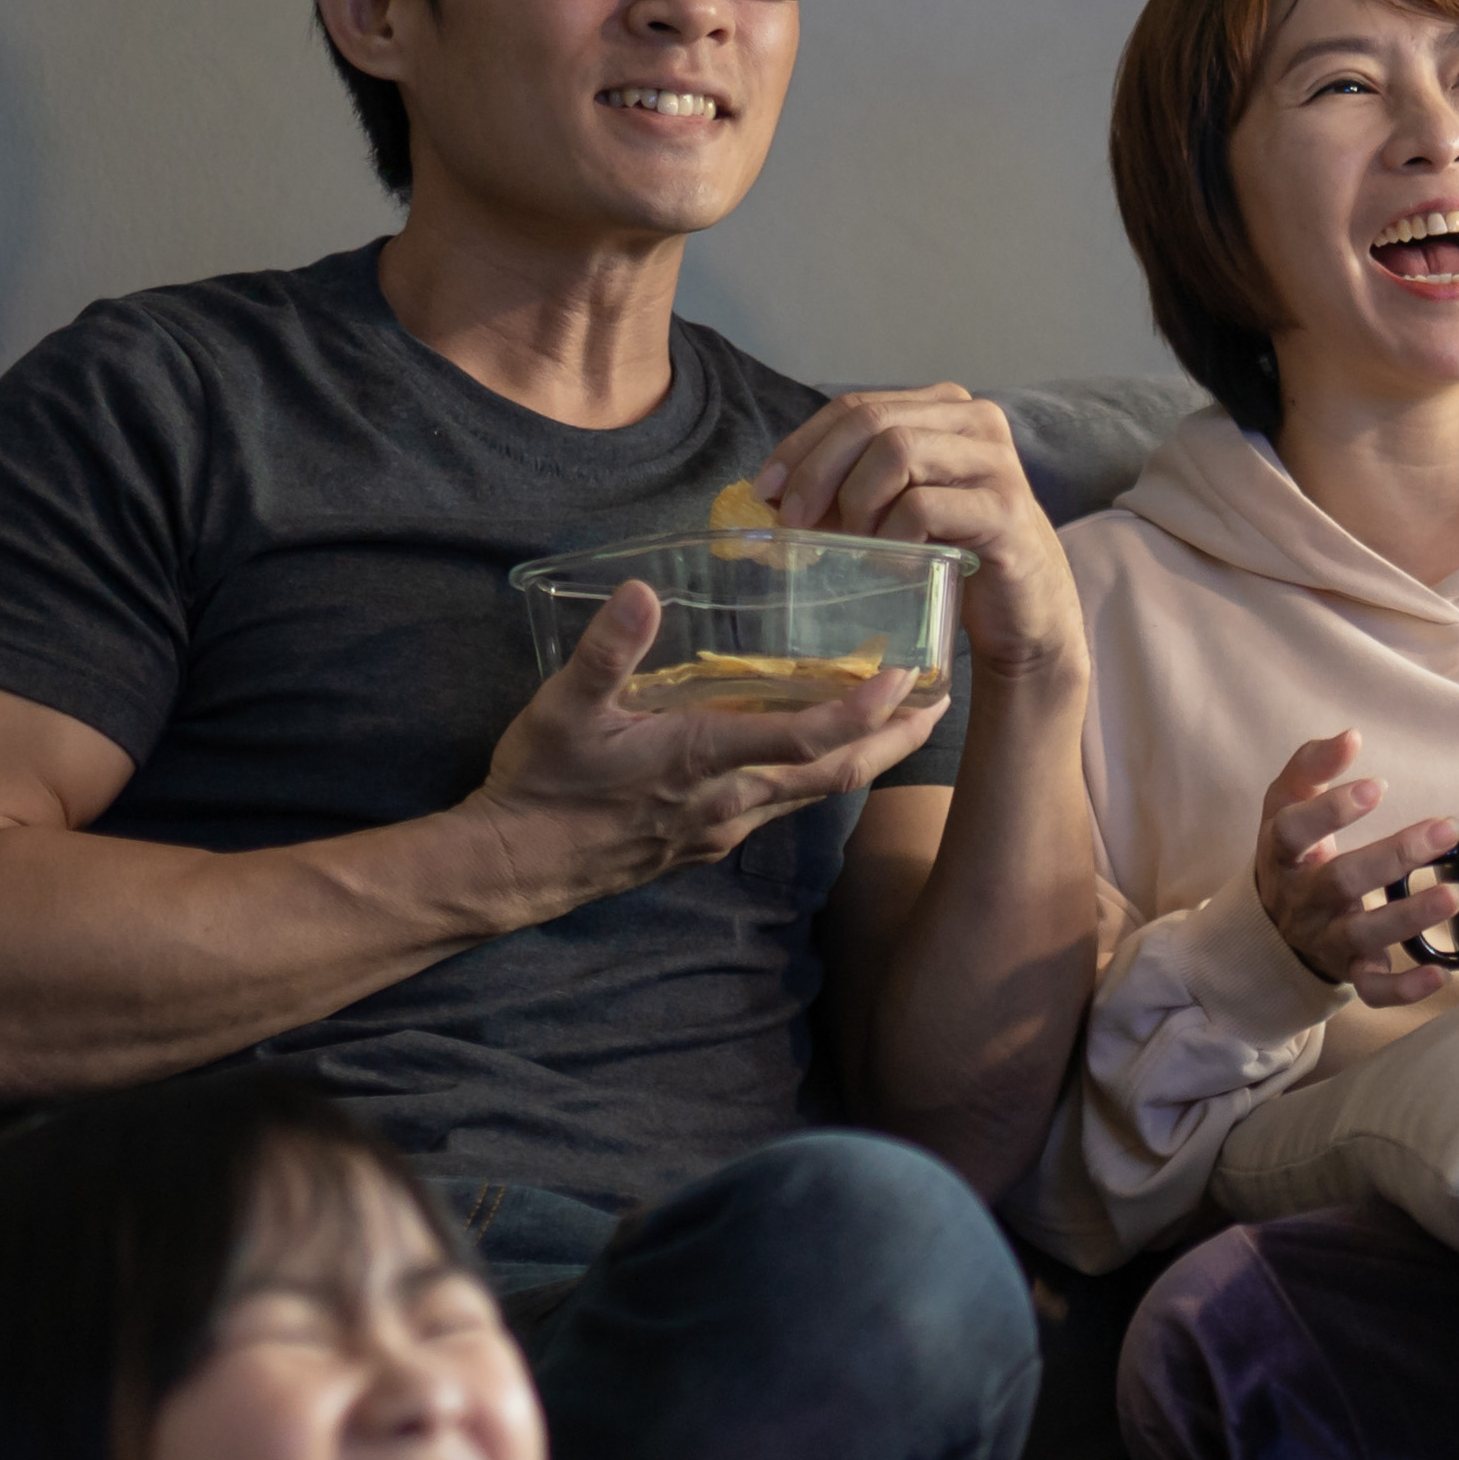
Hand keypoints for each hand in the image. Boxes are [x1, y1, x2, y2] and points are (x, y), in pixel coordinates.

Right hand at [470, 571, 948, 904]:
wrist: (516, 868)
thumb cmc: (541, 785)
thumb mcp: (561, 709)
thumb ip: (606, 652)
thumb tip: (641, 591)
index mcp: (703, 759)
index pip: (804, 739)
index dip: (861, 712)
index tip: (906, 678)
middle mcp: (729, 800)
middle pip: (837, 774)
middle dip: (895, 740)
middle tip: (942, 703)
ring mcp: (724, 826)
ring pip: (816, 794)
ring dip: (864, 758)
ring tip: (900, 723)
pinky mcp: (709, 840)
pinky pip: (782, 805)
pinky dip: (816, 775)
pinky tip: (818, 753)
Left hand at [755, 384, 1089, 685]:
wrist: (1024, 615)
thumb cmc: (952, 556)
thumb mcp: (893, 509)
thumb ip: (846, 487)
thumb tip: (766, 493)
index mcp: (943, 409)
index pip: (855, 407)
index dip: (802, 445)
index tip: (764, 491)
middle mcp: (975, 421)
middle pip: (870, 421)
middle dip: (816, 473)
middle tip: (793, 524)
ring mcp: (996, 461)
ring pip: (897, 452)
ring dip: (856, 504)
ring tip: (853, 548)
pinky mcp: (1006, 511)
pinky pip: (924, 507)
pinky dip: (893, 538)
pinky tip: (892, 566)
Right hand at [1251, 729, 1458, 1003]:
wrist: (1271, 930)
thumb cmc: (1293, 856)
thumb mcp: (1284, 809)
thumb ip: (1309, 768)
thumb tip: (1350, 735)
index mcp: (1284, 854)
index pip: (1294, 831)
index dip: (1331, 810)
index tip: (1377, 786)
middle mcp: (1304, 900)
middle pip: (1342, 881)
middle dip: (1396, 855)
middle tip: (1448, 827)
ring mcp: (1326, 940)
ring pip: (1364, 934)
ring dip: (1410, 915)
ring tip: (1456, 893)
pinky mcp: (1349, 973)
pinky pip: (1374, 990)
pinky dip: (1406, 989)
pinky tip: (1441, 975)